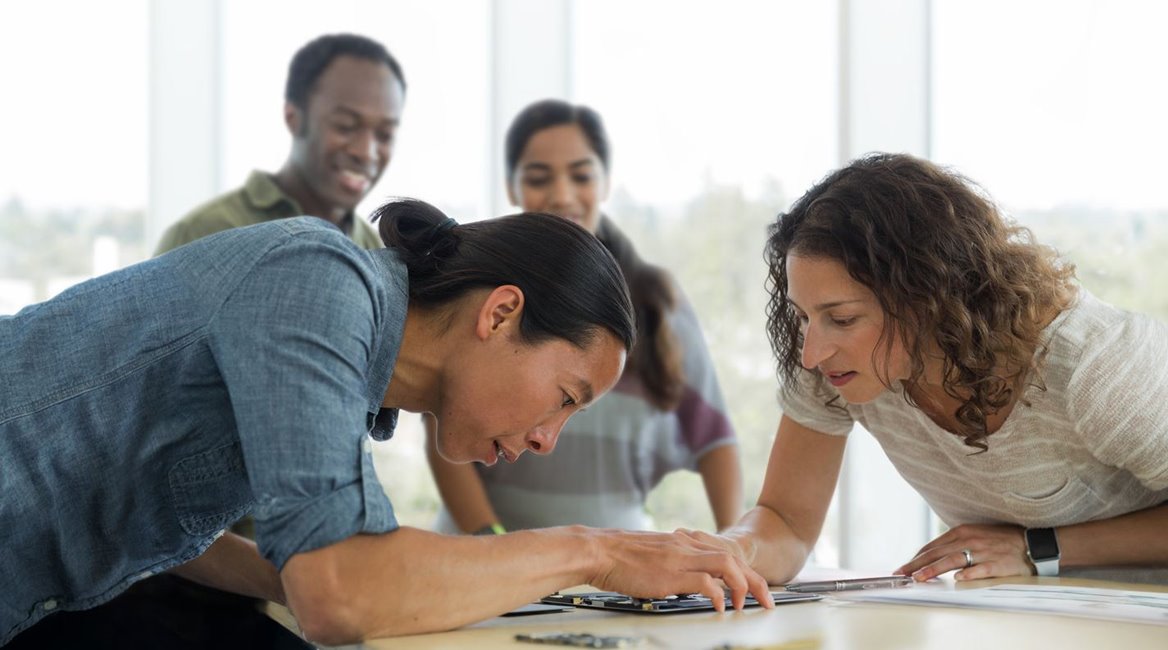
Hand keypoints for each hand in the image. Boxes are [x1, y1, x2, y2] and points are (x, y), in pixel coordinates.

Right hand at [587, 529, 773, 611]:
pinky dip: (718, 595)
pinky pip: (705, 582)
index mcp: (682, 543)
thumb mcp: (653, 556)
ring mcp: (680, 558)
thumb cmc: (618, 557)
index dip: (744, 573)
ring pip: (726, 565)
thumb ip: (672, 564)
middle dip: (756, 582)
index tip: (755, 590)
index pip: (723, 555)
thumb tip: (684, 583)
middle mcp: (686, 546)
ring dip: (743, 586)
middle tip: (767, 601)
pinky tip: (720, 607)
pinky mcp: (671, 573)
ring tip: (746, 606)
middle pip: (734, 560)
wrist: (599, 551)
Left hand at [896, 523, 1033, 581]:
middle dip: (917, 564)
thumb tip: (933, 555)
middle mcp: (969, 540)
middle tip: (901, 573)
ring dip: (933, 570)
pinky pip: (980, 569)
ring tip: (920, 578)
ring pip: (952, 560)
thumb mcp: (974, 534)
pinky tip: (957, 579)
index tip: (904, 566)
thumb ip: (954, 543)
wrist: (1030, 543)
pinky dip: (968, 573)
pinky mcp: (997, 563)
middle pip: (937, 553)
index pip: (933, 546)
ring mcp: (982, 552)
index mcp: (962, 531)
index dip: (917, 557)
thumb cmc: (999, 540)